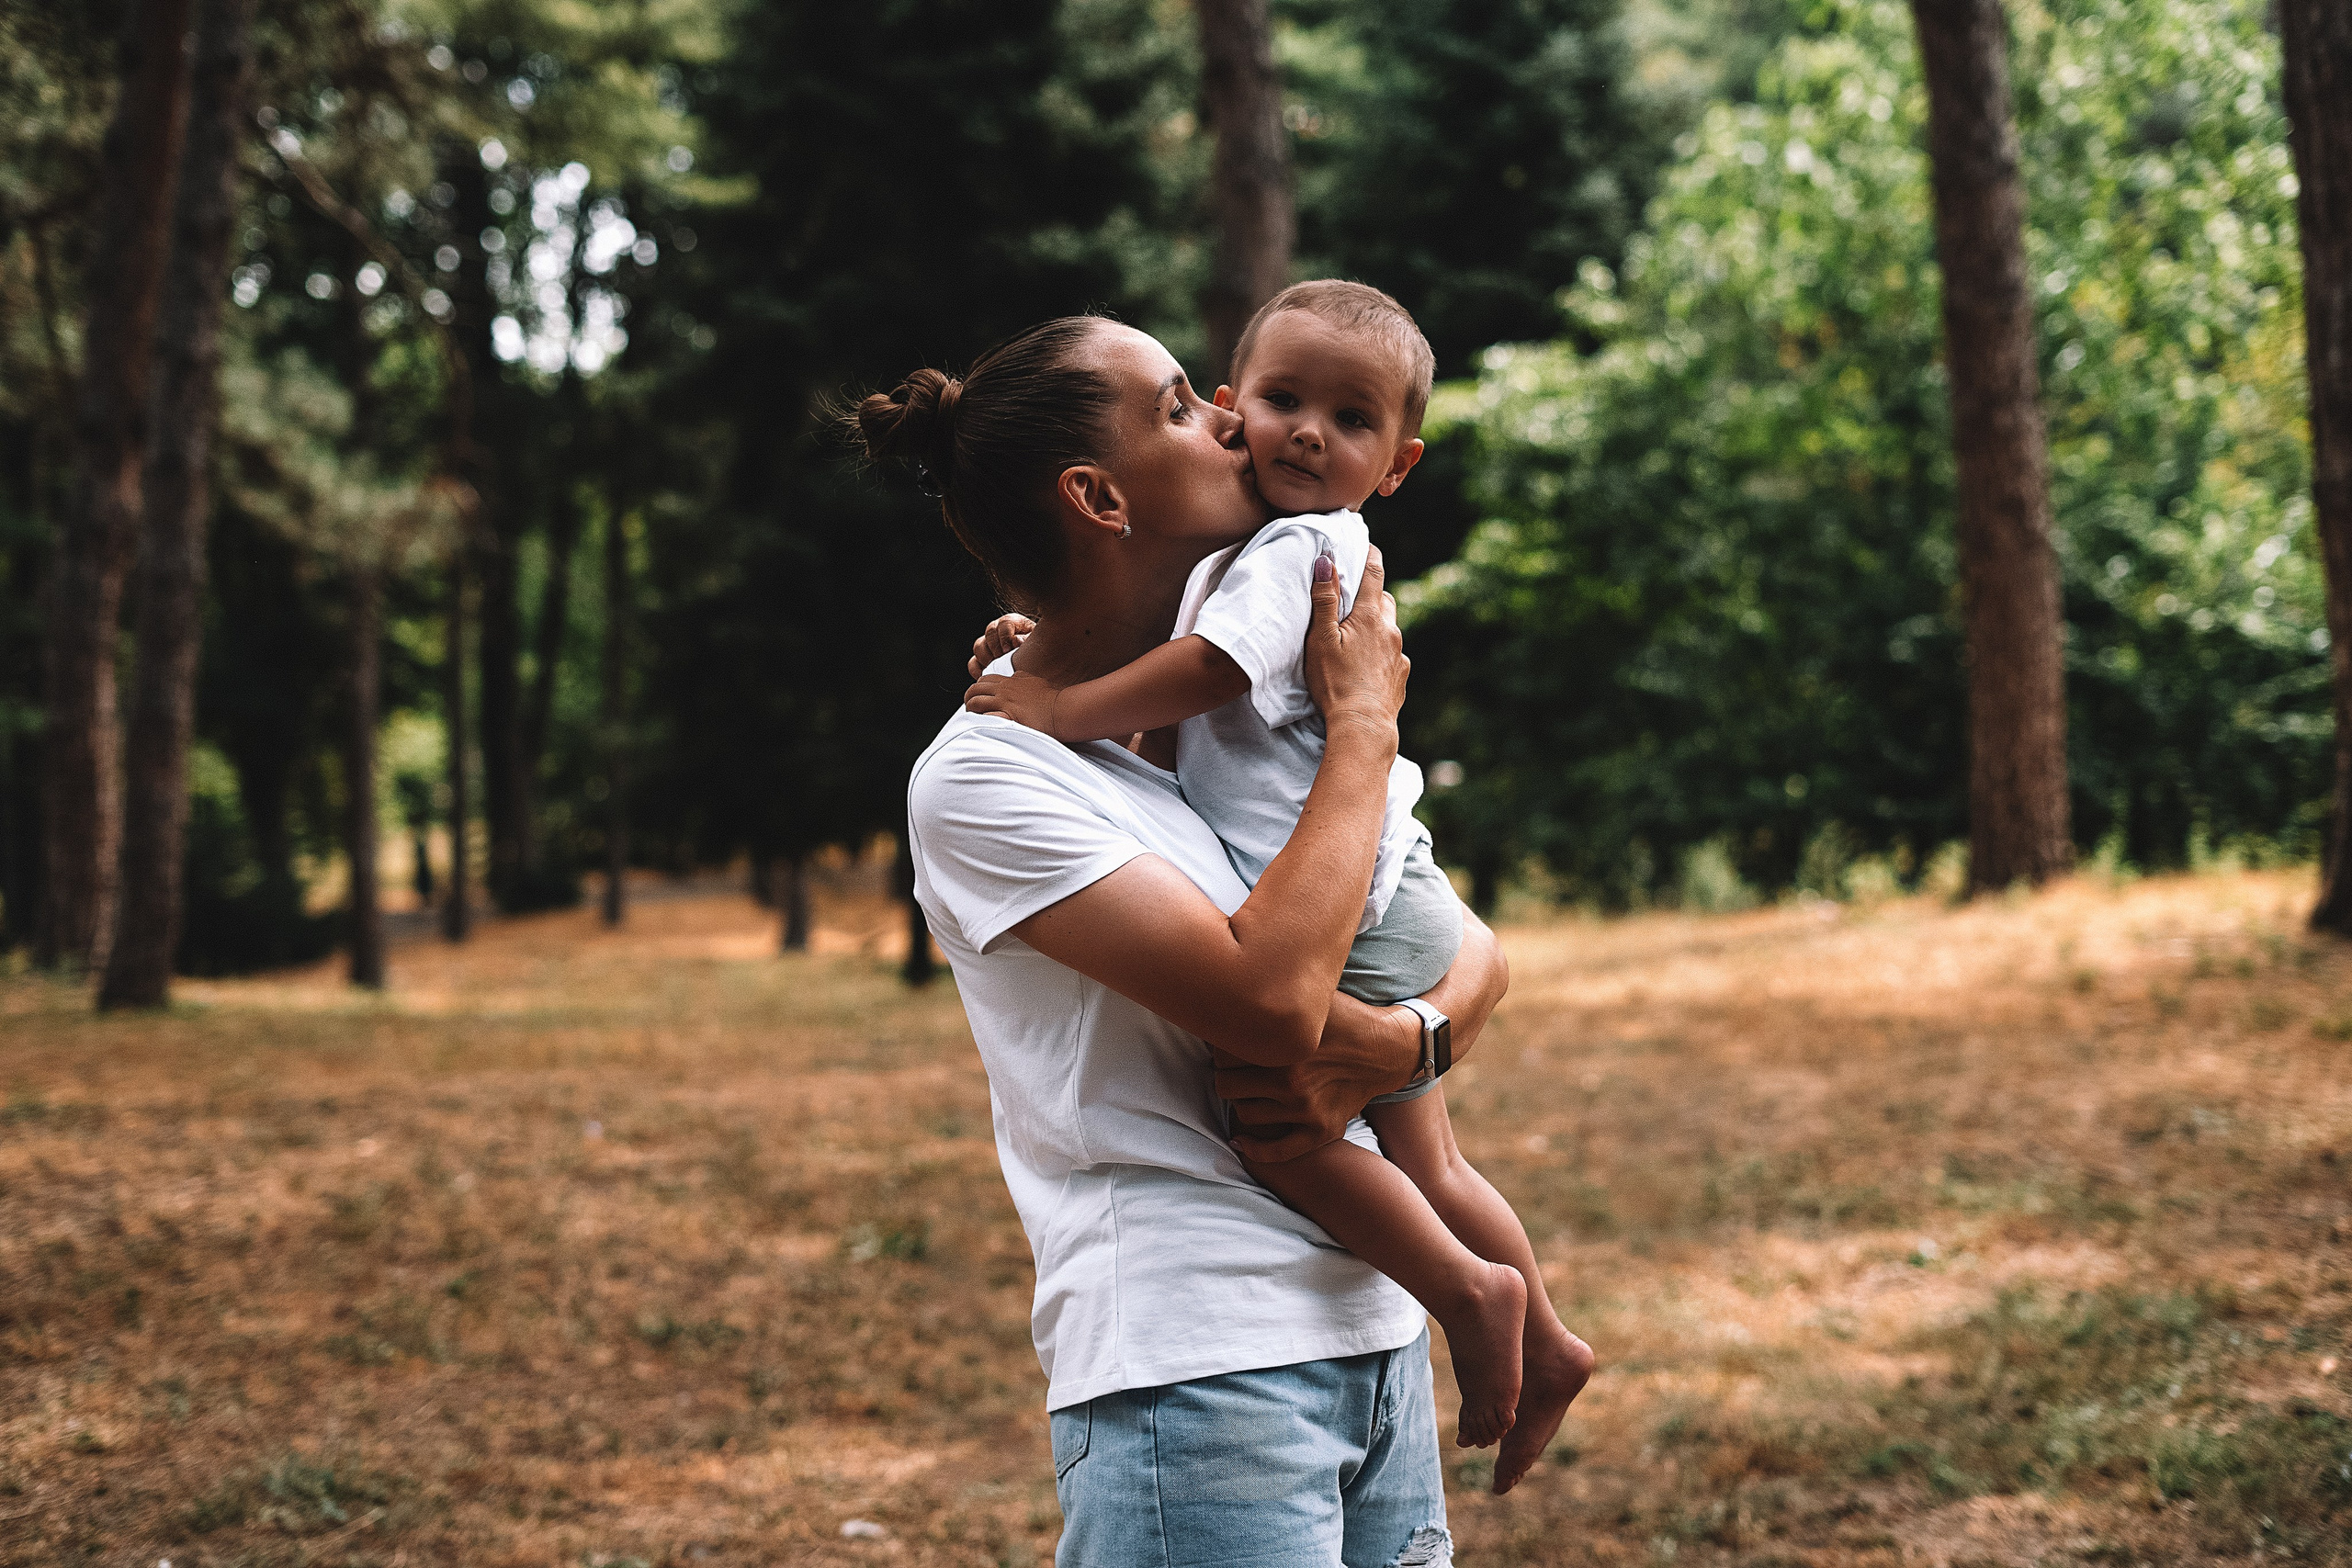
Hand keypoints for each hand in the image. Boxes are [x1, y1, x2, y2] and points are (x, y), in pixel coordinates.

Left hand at [965, 670, 1062, 734]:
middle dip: (969, 698)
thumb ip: (1023, 679)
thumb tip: (1017, 677)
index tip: (980, 698)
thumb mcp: (1036, 682)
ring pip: (974, 700)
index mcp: (1011, 681)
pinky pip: (983, 716)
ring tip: (972, 719)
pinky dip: (978, 720)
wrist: (1062, 709)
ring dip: (970, 709)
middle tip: (971, 709)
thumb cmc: (1053, 699)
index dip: (979, 689)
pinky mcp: (1007, 715)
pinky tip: (980, 726)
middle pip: (975, 688)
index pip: (986, 679)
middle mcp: (1005, 689)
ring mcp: (1004, 701)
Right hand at [968, 613, 1036, 679]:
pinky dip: (977, 670)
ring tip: (997, 667)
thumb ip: (1028, 639)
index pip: (1004, 623)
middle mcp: (998, 631)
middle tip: (1002, 659)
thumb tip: (1015, 640)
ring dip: (986, 658)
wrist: (1040, 663)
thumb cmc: (1039, 649)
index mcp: (1013, 622)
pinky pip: (973, 663)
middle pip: (989, 633)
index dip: (1004, 636)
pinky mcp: (983, 659)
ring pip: (978, 646)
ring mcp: (989, 645)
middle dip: (995, 647)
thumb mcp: (1038, 642)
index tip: (1009, 650)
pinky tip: (986, 676)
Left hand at [1212, 1001, 1419, 1162]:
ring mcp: (1307, 1110)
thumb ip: (1276, 994)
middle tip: (1233, 1067)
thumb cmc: (1345, 1018)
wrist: (1387, 1050)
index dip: (1221, 1045)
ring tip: (1246, 1089)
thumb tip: (1237, 983)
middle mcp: (1292, 1081)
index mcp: (1285, 1046)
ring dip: (1241, 1101)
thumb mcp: (1312, 998)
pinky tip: (1240, 1140)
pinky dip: (1255, 1148)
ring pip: (1245, 1114)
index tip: (1227, 1042)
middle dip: (1225, 1073)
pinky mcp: (1322, 1130)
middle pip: (1226, 1084)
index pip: (1223, 1052)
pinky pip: (1278, 1151)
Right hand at [1302, 546, 1405, 738]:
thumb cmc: (1335, 682)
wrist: (1364, 727)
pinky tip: (1365, 666)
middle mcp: (1391, 630)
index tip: (1365, 545)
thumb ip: (1324, 599)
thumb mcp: (1320, 639)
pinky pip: (1392, 655)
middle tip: (1352, 598)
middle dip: (1370, 594)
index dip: (1369, 555)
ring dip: (1375, 626)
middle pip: (1383, 600)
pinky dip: (1381, 653)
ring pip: (1389, 629)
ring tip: (1355, 637)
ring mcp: (1399, 654)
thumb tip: (1326, 560)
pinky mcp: (1401, 676)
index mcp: (1371, 616)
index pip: (1374, 572)